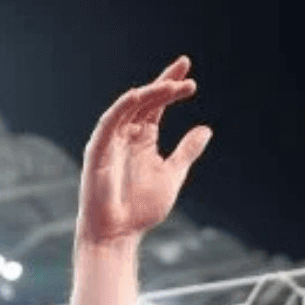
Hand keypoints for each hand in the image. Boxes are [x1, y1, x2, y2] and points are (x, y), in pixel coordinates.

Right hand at [77, 57, 211, 245]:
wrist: (118, 233)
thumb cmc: (141, 208)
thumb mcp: (172, 175)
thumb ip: (186, 152)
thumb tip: (206, 129)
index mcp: (143, 138)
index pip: (157, 105)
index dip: (171, 87)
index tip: (189, 74)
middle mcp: (126, 134)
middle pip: (145, 100)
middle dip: (164, 84)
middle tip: (186, 72)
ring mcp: (111, 140)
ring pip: (129, 107)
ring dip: (149, 94)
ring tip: (172, 86)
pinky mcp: (97, 150)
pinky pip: (109, 122)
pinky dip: (122, 107)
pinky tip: (138, 94)